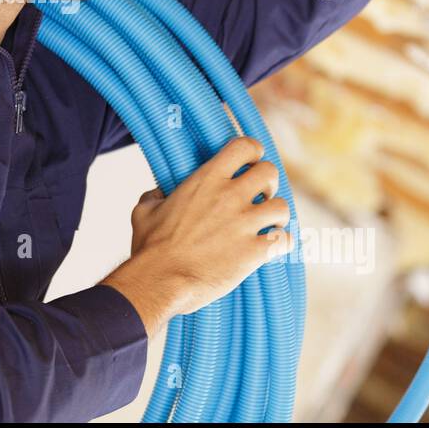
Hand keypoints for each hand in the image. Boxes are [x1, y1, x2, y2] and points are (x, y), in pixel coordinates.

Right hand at [124, 135, 292, 317]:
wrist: (159, 281)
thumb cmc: (150, 247)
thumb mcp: (144, 211)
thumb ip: (156, 196)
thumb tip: (158, 194)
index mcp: (206, 179)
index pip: (245, 147)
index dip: (253, 153)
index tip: (250, 164)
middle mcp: (230, 196)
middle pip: (270, 172)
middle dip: (268, 184)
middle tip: (259, 197)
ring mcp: (244, 224)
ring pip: (282, 207)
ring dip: (276, 216)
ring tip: (266, 225)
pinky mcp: (254, 251)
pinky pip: (284, 240)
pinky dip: (281, 243)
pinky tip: (270, 248)